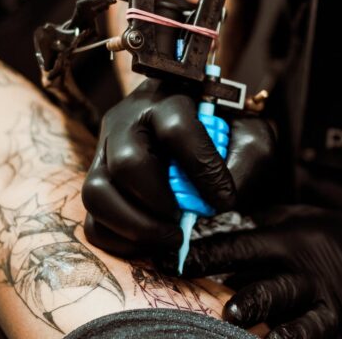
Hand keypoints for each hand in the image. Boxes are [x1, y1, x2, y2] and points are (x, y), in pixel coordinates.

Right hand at [82, 78, 274, 256]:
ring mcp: (104, 151)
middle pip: (128, 163)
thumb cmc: (225, 131)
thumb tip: (215, 202)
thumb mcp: (249, 135)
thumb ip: (246, 161)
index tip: (225, 200)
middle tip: (183, 225)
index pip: (178, 129)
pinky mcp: (96, 180)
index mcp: (169, 99)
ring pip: (97, 193)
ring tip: (168, 236)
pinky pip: (91, 220)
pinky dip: (119, 241)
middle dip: (159, 204)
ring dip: (134, 226)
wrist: (198, 122)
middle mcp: (127, 120)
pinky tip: (151, 243)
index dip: (202, 170)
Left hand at [167, 205, 341, 338]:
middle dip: (253, 302)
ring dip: (282, 337)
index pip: (244, 247)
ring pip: (303, 328)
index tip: (177, 261)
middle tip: (229, 313)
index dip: (210, 255)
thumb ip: (255, 228)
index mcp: (292, 243)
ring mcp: (330, 311)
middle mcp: (310, 277)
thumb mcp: (296, 218)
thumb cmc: (332, 236)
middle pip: (277, 290)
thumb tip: (200, 231)